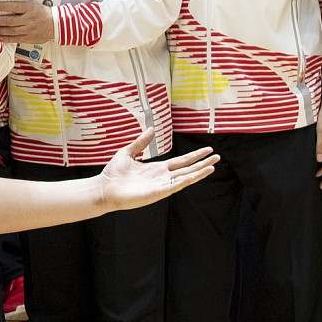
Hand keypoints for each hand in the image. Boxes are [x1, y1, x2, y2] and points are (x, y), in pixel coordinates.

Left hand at [0, 0, 54, 43]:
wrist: (55, 24)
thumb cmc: (42, 12)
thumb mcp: (33, 4)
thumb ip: (20, 4)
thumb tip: (5, 1)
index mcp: (30, 8)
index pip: (14, 6)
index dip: (2, 6)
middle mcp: (29, 19)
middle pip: (9, 20)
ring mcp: (28, 30)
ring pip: (9, 31)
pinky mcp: (28, 38)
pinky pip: (14, 39)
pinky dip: (4, 38)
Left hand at [96, 130, 218, 210]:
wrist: (104, 187)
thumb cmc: (113, 173)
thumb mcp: (127, 152)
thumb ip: (141, 142)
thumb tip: (152, 129)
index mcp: (157, 168)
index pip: (181, 161)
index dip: (194, 156)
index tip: (207, 150)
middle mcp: (162, 177)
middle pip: (188, 169)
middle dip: (202, 163)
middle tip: (217, 157)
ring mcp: (161, 185)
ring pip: (186, 177)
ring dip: (200, 172)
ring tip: (213, 165)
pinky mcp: (158, 192)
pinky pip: (176, 185)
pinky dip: (188, 180)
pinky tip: (197, 174)